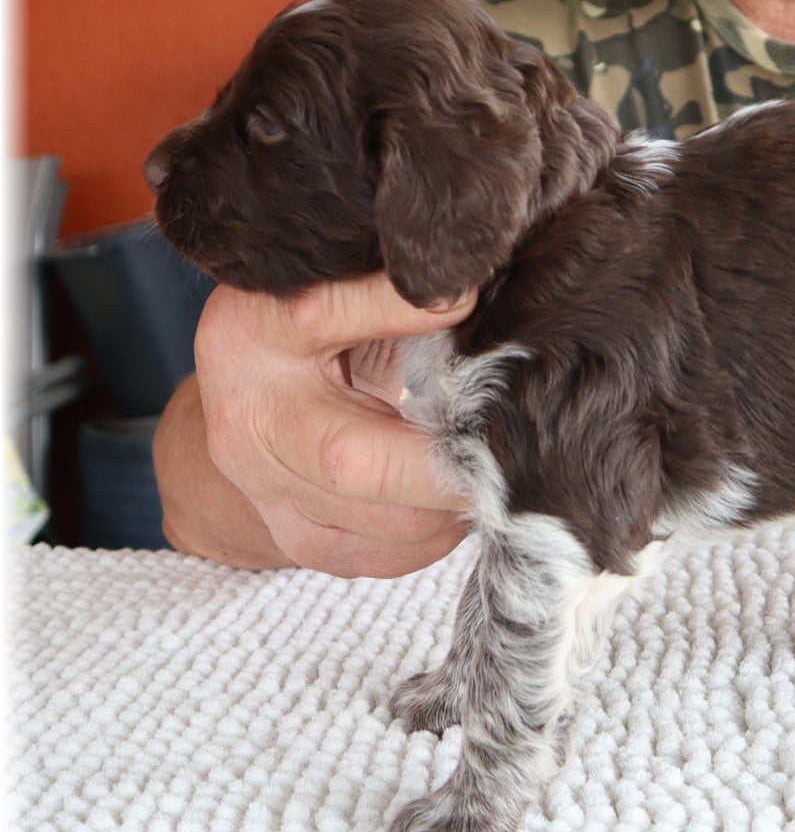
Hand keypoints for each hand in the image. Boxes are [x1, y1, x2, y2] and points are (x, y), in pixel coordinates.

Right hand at [153, 272, 476, 576]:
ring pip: (382, 526)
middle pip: (352, 463)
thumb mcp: (342, 285)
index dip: (395, 309)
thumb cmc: (319, 323)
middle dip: (446, 465)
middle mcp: (249, 417)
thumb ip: (396, 288)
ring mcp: (264, 488)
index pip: (322, 315)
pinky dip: (434, 535)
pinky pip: (381, 557)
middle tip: (509, 450)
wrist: (248, 395)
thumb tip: (482, 274)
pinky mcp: (291, 536)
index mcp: (256, 329)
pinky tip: (451, 500)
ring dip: (451, 504)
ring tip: (485, 467)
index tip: (466, 296)